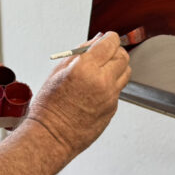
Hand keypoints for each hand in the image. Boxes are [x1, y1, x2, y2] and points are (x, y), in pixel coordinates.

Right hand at [26, 32, 130, 157]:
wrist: (52, 136)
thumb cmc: (49, 108)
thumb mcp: (57, 72)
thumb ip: (78, 54)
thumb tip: (93, 42)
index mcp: (86, 68)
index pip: (110, 43)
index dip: (109, 38)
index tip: (107, 39)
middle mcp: (102, 82)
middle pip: (123, 56)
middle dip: (115, 51)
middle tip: (105, 54)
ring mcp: (110, 97)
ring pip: (126, 72)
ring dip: (117, 67)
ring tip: (102, 71)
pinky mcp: (113, 109)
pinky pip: (118, 90)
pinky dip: (112, 85)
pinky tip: (96, 90)